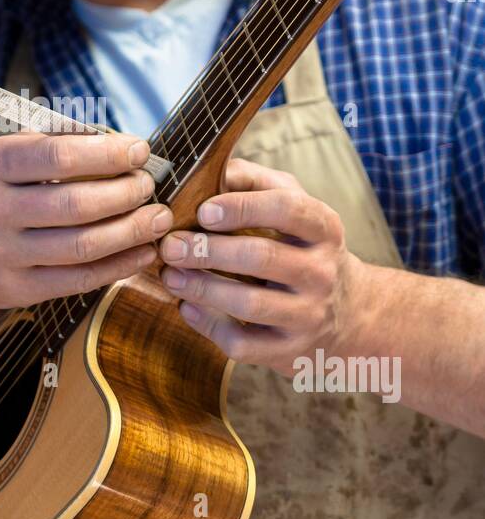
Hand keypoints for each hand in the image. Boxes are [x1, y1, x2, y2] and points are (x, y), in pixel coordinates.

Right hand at [0, 131, 173, 307]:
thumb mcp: (4, 152)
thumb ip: (55, 141)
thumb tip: (121, 143)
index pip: (59, 156)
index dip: (107, 154)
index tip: (141, 151)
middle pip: (75, 204)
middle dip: (125, 193)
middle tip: (149, 186)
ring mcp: (0, 256)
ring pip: (83, 246)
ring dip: (132, 231)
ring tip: (158, 218)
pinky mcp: (14, 291)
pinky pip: (79, 280)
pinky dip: (119, 266)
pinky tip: (143, 251)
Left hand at [158, 157, 367, 373]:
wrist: (349, 313)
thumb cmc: (303, 247)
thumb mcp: (294, 206)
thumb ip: (253, 181)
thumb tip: (206, 167)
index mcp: (323, 228)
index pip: (288, 209)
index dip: (242, 207)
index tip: (204, 210)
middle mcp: (321, 271)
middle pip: (261, 257)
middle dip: (208, 250)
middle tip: (170, 245)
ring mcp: (308, 315)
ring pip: (249, 303)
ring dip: (201, 288)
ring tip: (170, 275)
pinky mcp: (290, 352)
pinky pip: (243, 344)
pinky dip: (208, 326)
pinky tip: (187, 307)